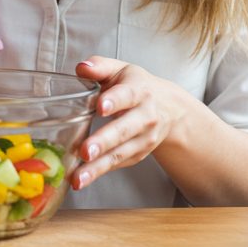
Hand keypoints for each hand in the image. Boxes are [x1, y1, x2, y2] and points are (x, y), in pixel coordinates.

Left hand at [70, 56, 190, 190]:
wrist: (169, 109)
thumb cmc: (136, 86)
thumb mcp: (121, 70)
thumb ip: (100, 67)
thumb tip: (81, 68)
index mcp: (138, 91)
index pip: (127, 95)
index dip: (114, 101)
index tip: (100, 107)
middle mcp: (145, 116)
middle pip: (124, 130)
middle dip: (104, 141)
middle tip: (85, 151)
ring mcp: (143, 139)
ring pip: (120, 153)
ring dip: (97, 168)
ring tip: (78, 179)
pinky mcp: (138, 155)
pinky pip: (118, 164)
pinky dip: (99, 173)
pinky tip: (81, 179)